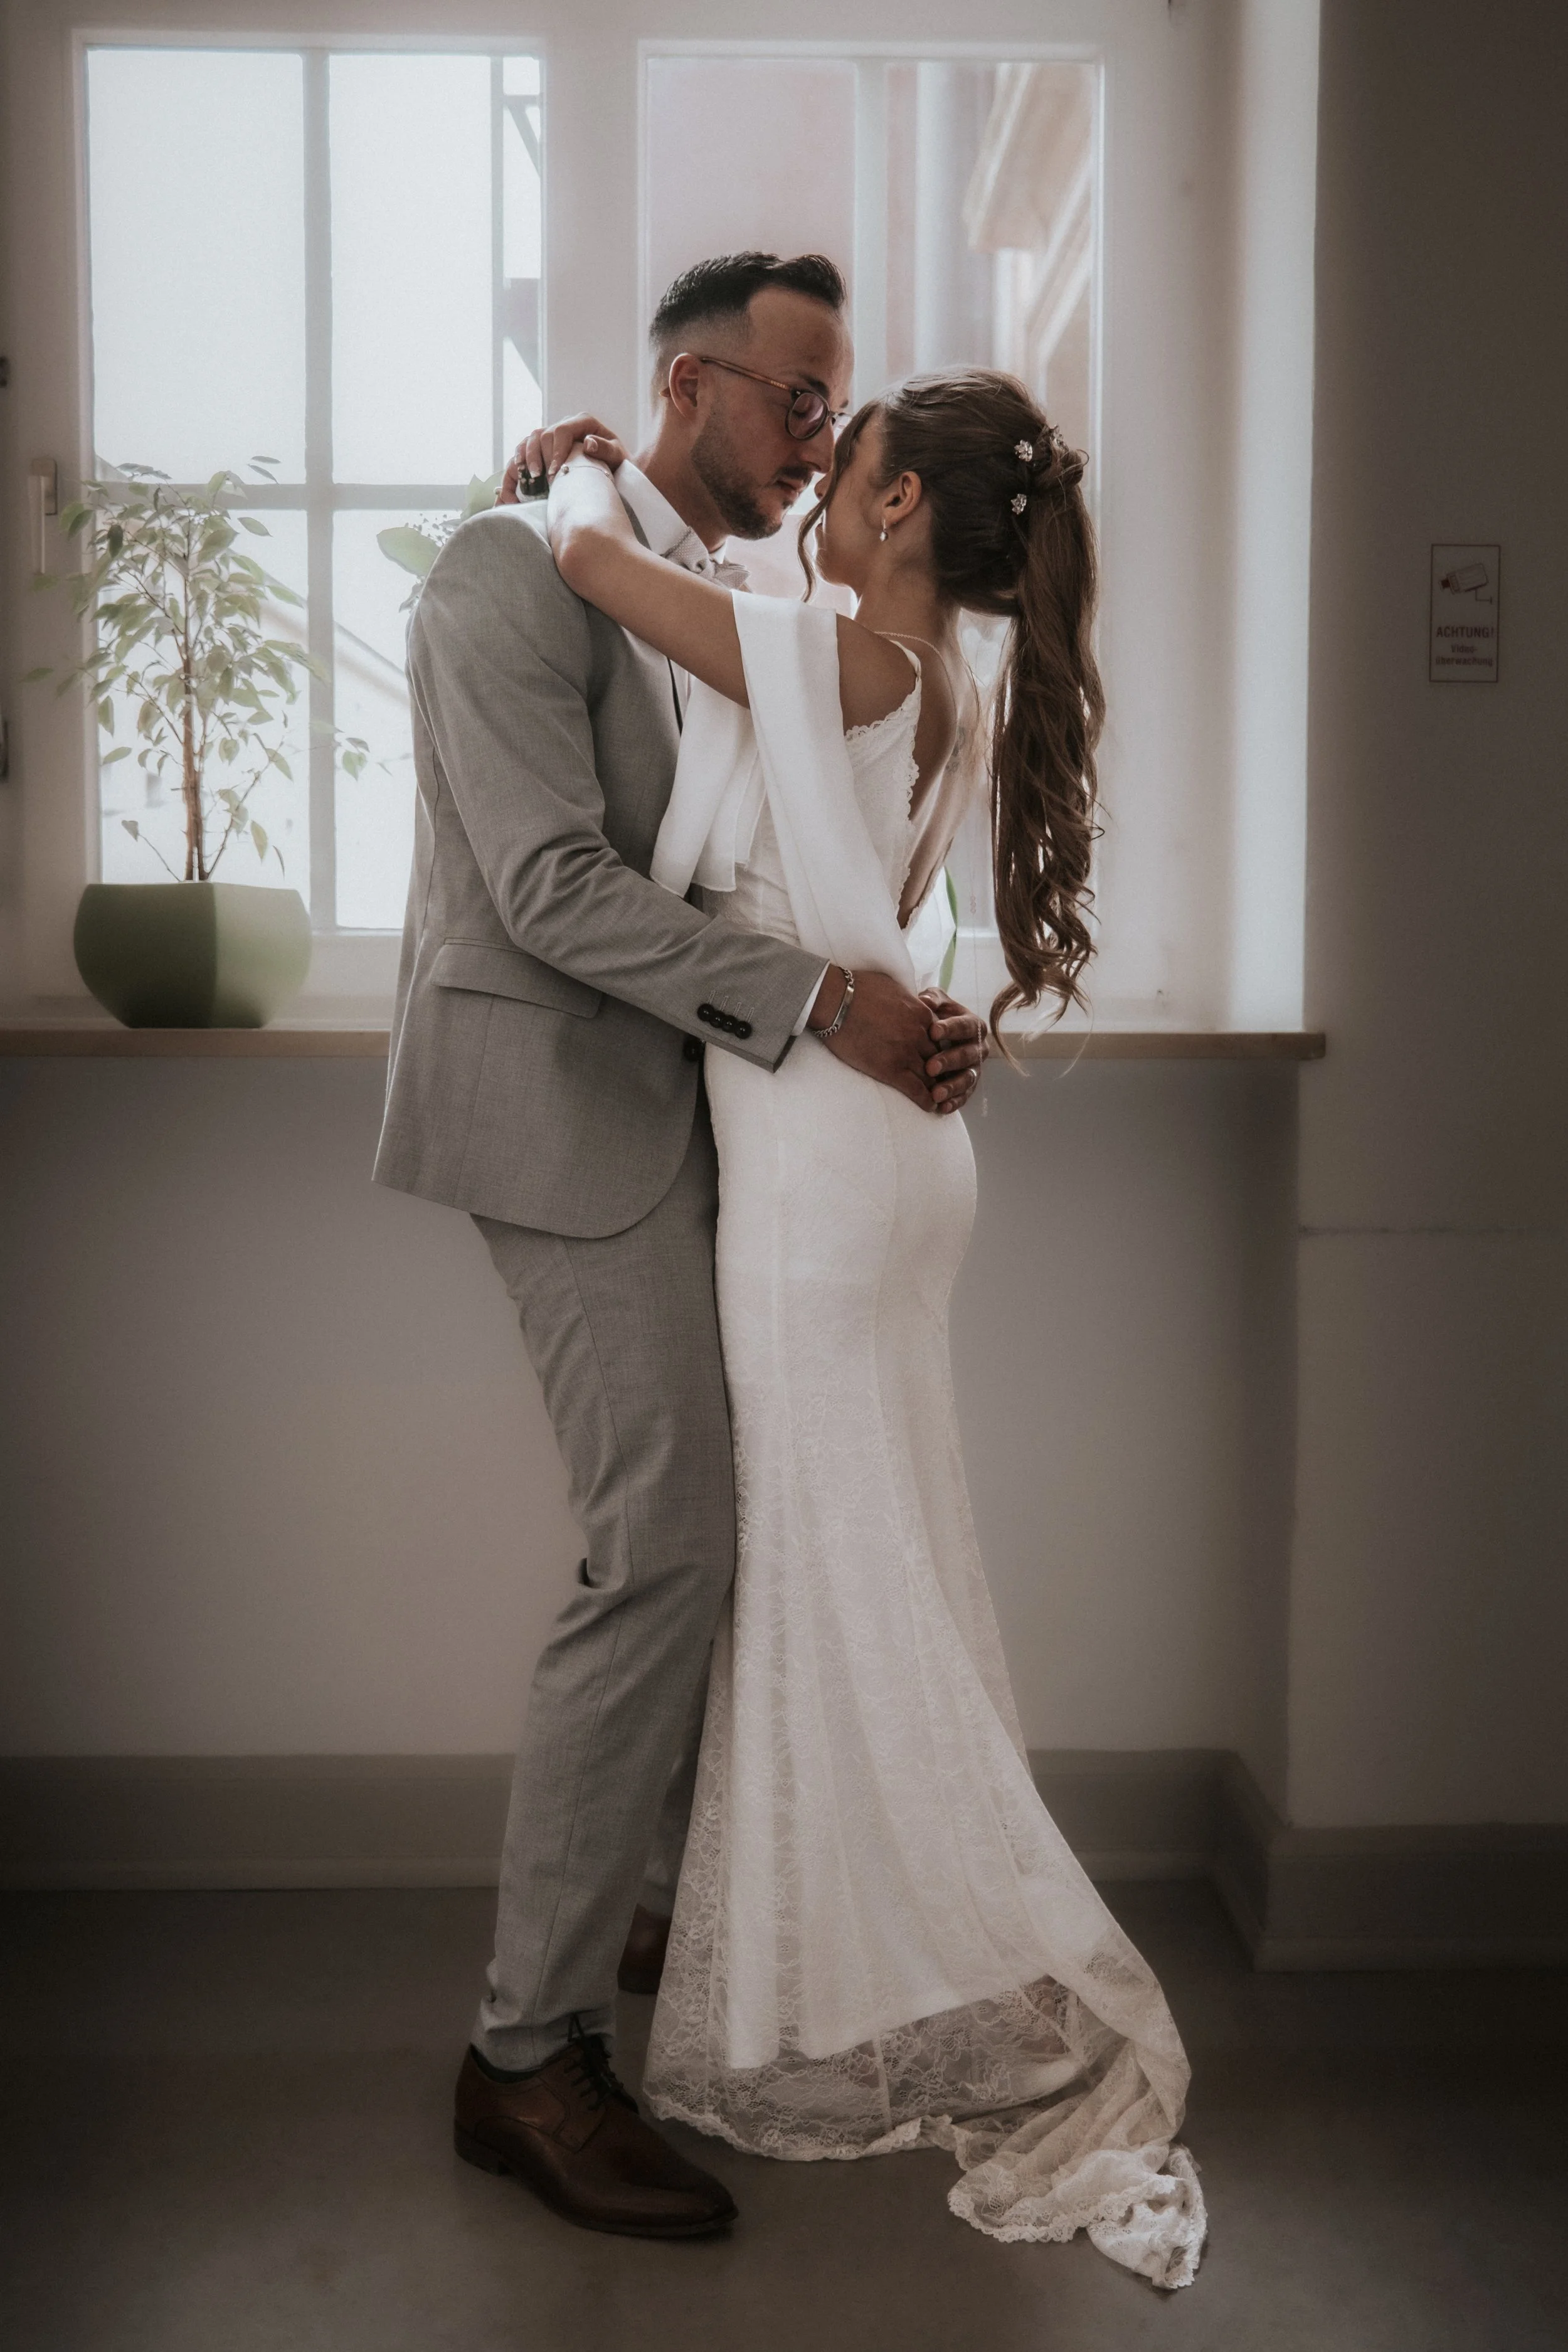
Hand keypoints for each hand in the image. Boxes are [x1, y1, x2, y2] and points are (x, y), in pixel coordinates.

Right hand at [496, 415, 627, 502]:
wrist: (614, 470)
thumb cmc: (617, 464)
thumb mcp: (619, 457)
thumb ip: (606, 449)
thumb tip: (589, 443)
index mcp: (583, 422)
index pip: (563, 430)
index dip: (556, 451)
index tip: (556, 473)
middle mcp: (566, 425)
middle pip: (545, 435)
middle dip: (543, 458)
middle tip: (547, 481)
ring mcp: (554, 435)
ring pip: (532, 438)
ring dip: (529, 457)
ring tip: (533, 477)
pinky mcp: (546, 447)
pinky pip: (526, 447)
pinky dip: (520, 458)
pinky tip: (520, 471)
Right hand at [809, 968, 945, 1112]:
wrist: (836, 1000)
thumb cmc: (859, 988)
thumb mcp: (894, 985)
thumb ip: (908, 998)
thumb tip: (910, 1000)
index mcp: (922, 1013)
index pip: (941, 1036)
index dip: (940, 1048)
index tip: (939, 1056)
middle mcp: (919, 1034)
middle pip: (939, 1057)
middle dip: (942, 1069)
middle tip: (945, 1080)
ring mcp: (906, 1052)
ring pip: (931, 1076)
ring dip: (937, 1088)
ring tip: (941, 1097)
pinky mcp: (890, 1069)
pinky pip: (916, 1089)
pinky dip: (926, 1100)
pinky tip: (930, 1107)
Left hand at [919, 988, 988, 1114]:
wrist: (936, 1035)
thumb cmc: (934, 1016)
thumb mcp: (935, 1003)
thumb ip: (933, 999)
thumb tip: (925, 1001)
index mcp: (973, 1025)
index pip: (965, 1026)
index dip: (950, 1028)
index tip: (932, 1031)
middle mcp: (978, 1047)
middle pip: (967, 1055)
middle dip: (949, 1061)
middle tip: (930, 1067)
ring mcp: (975, 1068)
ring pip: (967, 1078)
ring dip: (952, 1087)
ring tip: (936, 1094)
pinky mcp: (969, 1086)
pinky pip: (964, 1096)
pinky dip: (954, 1103)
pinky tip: (941, 1108)